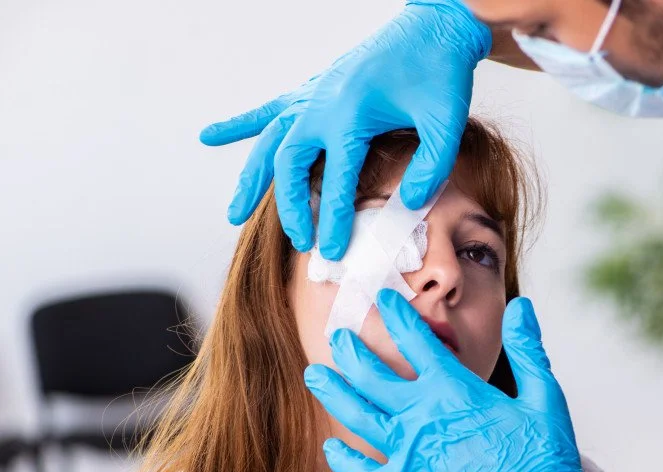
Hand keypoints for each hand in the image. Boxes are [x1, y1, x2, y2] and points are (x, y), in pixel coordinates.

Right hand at [200, 1, 490, 259]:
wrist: (434, 26)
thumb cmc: (441, 71)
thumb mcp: (446, 122)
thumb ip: (431, 166)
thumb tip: (412, 204)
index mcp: (351, 114)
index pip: (337, 180)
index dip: (334, 220)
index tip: (332, 251)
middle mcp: (322, 105)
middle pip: (290, 165)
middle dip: (291, 208)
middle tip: (300, 241)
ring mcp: (315, 95)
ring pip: (270, 143)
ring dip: (252, 179)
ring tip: (234, 214)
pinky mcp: (316, 89)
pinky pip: (271, 110)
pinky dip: (242, 124)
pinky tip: (212, 136)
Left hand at [303, 290, 596, 471]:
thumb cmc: (544, 458)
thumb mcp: (543, 394)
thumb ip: (527, 348)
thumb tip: (522, 306)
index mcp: (456, 390)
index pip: (417, 342)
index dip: (397, 317)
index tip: (383, 300)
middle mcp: (423, 417)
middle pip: (373, 375)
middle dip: (351, 350)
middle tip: (337, 336)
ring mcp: (410, 453)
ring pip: (357, 415)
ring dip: (333, 392)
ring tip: (315, 375)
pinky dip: (343, 459)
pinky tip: (329, 447)